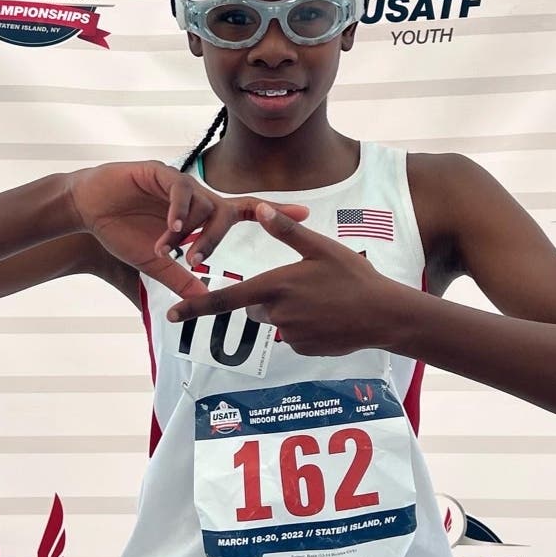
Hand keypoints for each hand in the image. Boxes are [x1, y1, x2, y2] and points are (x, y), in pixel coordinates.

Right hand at [67, 162, 309, 298]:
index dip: (275, 212)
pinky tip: (171, 228)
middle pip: (226, 209)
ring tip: (172, 249)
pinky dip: (178, 211)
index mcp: (201, 215)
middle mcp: (196, 196)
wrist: (88, 209)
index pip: (245, 211)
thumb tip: (204, 298)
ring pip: (202, 203)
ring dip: (191, 230)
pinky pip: (178, 190)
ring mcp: (178, 183)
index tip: (306, 214)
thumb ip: (179, 276)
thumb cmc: (122, 231)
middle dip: (225, 231)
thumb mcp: (154, 262)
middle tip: (208, 254)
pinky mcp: (158, 172)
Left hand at [165, 203, 405, 354]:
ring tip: (320, 298)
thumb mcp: (321, 247)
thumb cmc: (353, 276)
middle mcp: (277, 314)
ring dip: (286, 310)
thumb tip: (260, 207)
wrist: (384, 315)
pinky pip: (293, 335)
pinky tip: (328, 315)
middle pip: (253, 306)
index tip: (171, 314)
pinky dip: (304, 325)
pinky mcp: (304, 349)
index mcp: (275, 286)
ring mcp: (291, 335)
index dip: (195, 306)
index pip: (225, 299)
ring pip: (274, 320)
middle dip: (266, 296)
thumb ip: (286, 231)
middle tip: (302, 283)